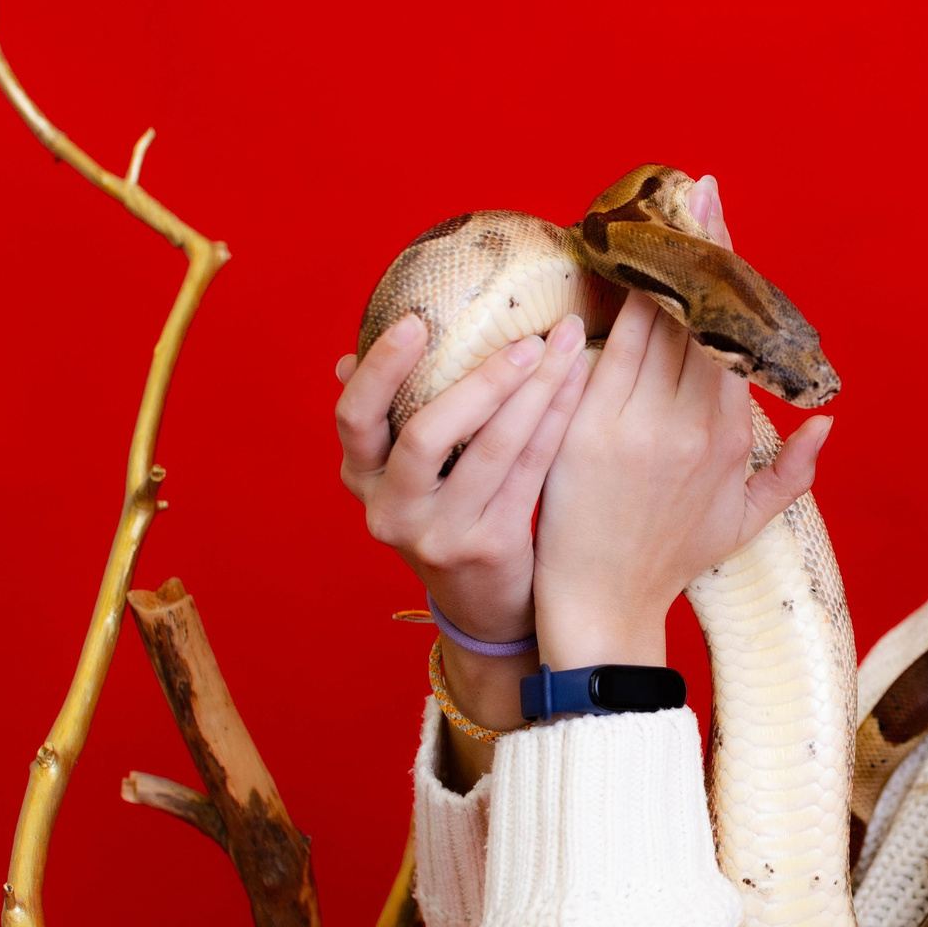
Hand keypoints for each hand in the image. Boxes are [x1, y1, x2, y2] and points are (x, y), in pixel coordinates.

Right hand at [335, 310, 592, 646]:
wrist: (483, 605)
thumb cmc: (447, 514)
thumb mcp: (404, 475)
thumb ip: (385, 420)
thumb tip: (350, 358)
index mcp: (361, 480)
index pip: (353, 418)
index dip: (381, 368)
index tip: (415, 320)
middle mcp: (391, 511)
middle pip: (424, 435)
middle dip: (480, 380)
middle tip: (526, 337)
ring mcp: (440, 535)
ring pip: (490, 449)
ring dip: (533, 390)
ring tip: (564, 346)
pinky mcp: (491, 547)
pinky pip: (529, 470)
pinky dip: (556, 420)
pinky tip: (577, 383)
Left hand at [533, 178, 830, 667]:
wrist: (605, 601)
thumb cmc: (671, 558)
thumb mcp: (744, 520)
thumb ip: (792, 472)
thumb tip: (827, 422)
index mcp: (728, 437)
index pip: (729, 334)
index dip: (726, 273)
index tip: (720, 218)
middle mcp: (687, 424)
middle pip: (692, 316)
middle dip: (692, 249)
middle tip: (689, 191)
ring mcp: (635, 425)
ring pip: (645, 326)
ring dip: (646, 267)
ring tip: (645, 214)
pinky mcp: (585, 431)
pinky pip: (597, 354)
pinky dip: (601, 310)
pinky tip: (601, 269)